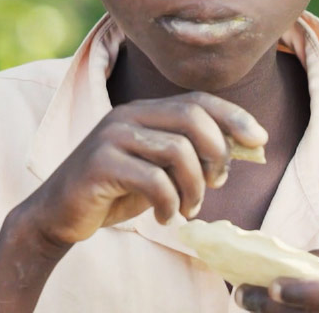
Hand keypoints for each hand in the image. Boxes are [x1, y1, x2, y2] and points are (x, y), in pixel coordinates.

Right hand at [19, 91, 266, 247]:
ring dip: (195, 188)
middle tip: (217, 184)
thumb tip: (243, 149)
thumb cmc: (115, 190)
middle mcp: (127, 115)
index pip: (197, 100)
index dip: (233, 116)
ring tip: (188, 209)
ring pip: (178, 151)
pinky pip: (154, 181)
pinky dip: (170, 204)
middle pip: (192, 118)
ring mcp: (111, 137)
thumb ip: (190, 155)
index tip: (260, 139)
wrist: (59, 213)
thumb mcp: (157, 168)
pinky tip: (165, 217)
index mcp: (143, 110)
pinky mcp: (100, 164)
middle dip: (217, 153)